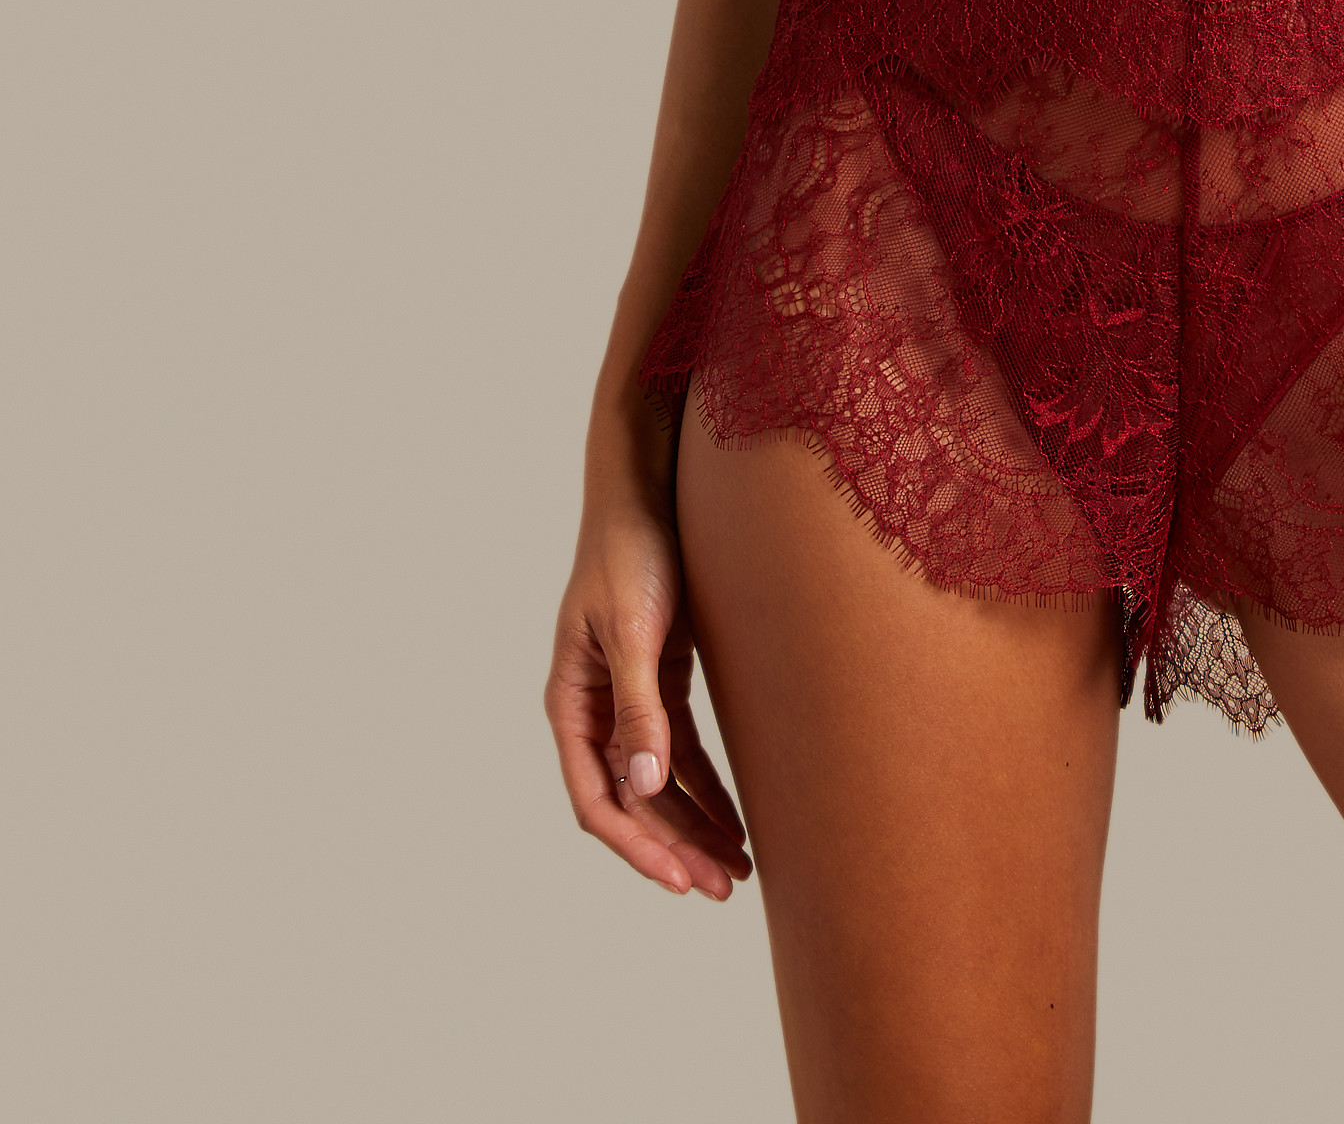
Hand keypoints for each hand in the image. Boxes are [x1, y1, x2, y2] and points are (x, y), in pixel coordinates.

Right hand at [546, 463, 752, 899]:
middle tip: (724, 887)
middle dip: (676, 849)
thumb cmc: (631, 552)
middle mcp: (595, 709)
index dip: (638, 848)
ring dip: (695, 825)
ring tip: (738, 868)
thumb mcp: (634, 632)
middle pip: (634, 802)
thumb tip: (643, 787)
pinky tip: (737, 817)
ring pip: (661, 783)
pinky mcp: (662, 678)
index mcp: (572, 704)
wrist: (650, 489)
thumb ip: (636, 709)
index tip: (679, 881)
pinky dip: (707, 785)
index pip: (598, 801)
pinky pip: (682, 751)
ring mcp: (629, 696)